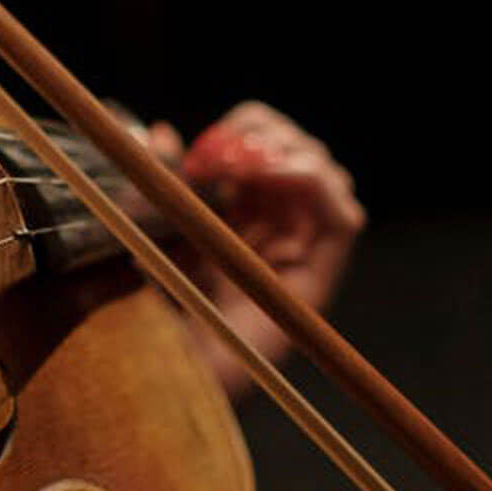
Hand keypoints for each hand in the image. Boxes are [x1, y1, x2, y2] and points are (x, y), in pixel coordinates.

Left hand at [151, 100, 364, 397]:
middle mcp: (278, 218)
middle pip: (299, 148)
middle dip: (267, 134)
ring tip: (249, 169)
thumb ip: (157, 179)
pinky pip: (343, 216)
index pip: (265, 139)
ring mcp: (302, 243)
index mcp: (242, 202)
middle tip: (228, 155)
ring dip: (291, 155)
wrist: (181, 364)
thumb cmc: (161, 302)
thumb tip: (160, 130)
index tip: (209, 144)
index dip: (246, 126)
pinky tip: (277, 177)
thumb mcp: (149, 227)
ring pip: (327, 173)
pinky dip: (317, 184)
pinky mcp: (321, 270)